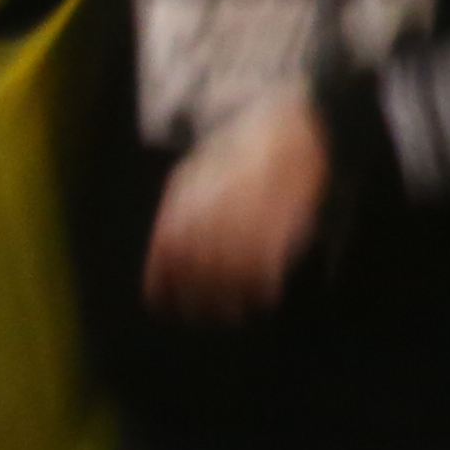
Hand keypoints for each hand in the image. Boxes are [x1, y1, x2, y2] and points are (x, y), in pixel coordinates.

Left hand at [145, 97, 332, 319]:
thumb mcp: (191, 174)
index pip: (161, 272)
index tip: (169, 306)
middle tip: (208, 314)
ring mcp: (238, 238)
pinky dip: (263, 295)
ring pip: (227, 291)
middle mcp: (204, 233)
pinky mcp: (273, 243)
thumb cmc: (239, 150)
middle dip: (200, 306)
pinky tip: (266, 295)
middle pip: (194, 288)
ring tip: (235, 314)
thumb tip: (167, 243)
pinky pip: (262, 283)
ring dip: (230, 308)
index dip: (163, 294)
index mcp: (179, 218)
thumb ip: (176, 212)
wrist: (289, 135)